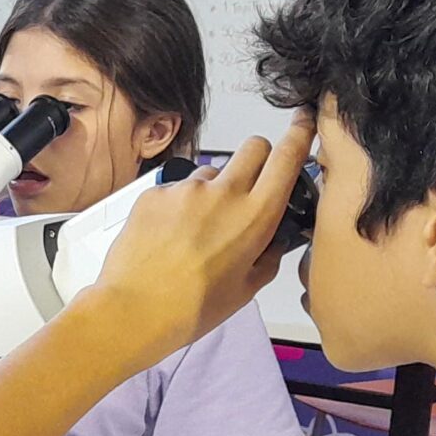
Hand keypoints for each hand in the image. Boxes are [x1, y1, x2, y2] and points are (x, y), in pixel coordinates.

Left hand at [86, 112, 316, 354]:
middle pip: (252, 147)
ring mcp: (185, 189)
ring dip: (212, 191)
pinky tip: (167, 235)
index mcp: (255, 216)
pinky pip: (176, 189)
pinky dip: (177, 205)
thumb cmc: (190, 308)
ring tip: (194, 232)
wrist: (132, 311)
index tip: (303, 124)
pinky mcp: (154, 193)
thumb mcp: (246, 289)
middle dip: (257, 159)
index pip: (287, 158)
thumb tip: (274, 240)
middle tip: (247, 187)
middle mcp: (223, 193)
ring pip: (210, 173)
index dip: (299, 136)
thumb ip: (268, 257)